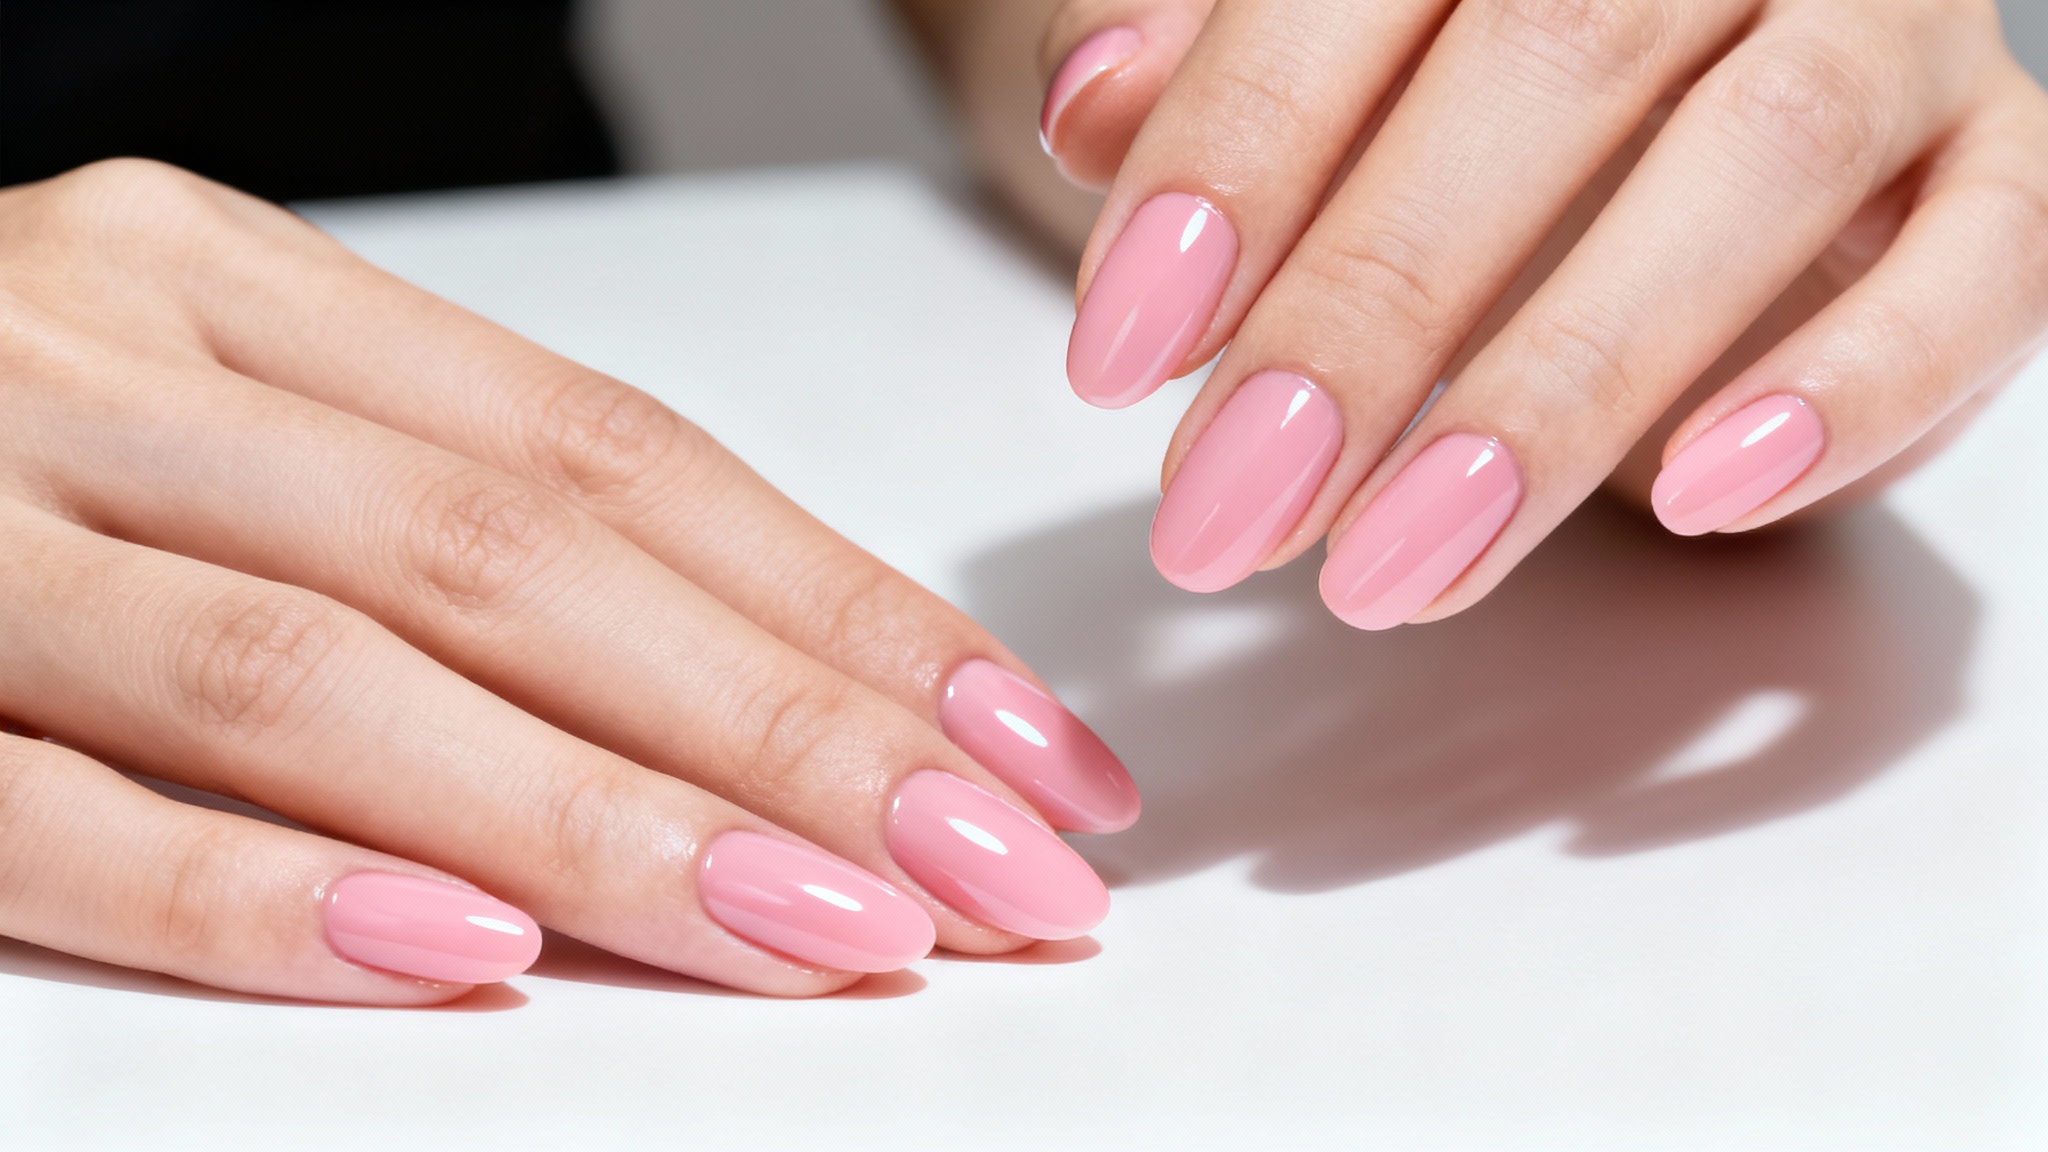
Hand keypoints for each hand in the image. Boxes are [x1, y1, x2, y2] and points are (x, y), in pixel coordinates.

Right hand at [0, 160, 1137, 1002]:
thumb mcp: (232, 426)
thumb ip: (444, 536)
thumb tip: (752, 714)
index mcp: (240, 290)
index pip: (620, 458)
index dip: (844, 614)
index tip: (1022, 754)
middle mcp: (107, 357)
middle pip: (521, 562)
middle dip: (790, 731)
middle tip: (994, 871)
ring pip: (328, 672)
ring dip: (597, 827)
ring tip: (824, 935)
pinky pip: (54, 803)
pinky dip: (261, 892)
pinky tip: (457, 969)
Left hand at [943, 0, 2047, 626]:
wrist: (1679, 102)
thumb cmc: (1442, 92)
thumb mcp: (1294, 69)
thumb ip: (1194, 68)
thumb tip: (1091, 105)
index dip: (1231, 164)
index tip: (1120, 355)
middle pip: (1555, 62)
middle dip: (1371, 311)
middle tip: (1228, 507)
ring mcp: (1884, 22)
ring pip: (1765, 154)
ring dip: (1565, 384)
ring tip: (1396, 564)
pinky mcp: (1998, 162)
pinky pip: (1990, 262)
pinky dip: (1853, 387)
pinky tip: (1698, 499)